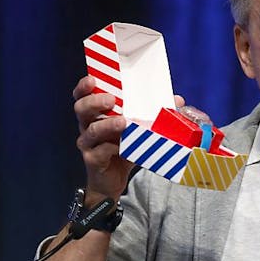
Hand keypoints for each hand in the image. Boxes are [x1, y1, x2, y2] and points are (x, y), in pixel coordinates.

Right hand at [72, 76, 185, 201]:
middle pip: (81, 109)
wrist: (113, 182)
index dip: (83, 87)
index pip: (83, 96)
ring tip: (122, 122)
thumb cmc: (123, 151)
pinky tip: (121, 147)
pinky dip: (111, 148)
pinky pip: (99, 152)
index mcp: (95, 114)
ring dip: (107, 125)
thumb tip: (178, 100)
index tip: (92, 79)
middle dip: (94, 102)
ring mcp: (88, 144)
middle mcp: (87, 126)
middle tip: (111, 100)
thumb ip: (153, 114)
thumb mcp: (138, 130)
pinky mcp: (93, 160)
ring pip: (91, 131)